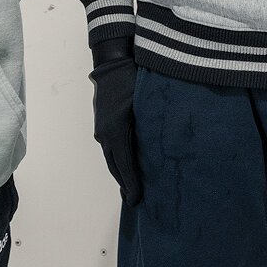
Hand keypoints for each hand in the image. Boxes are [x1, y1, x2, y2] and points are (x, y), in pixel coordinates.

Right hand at [89, 37, 141, 205]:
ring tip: (131, 187)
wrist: (113, 65)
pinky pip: (110, 149)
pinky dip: (118, 161)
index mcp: (116, 133)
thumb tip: (165, 148)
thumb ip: (153, 128)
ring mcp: (102, 130)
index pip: (125, 166)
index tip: (138, 200)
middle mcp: (105, 135)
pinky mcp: (103, 125)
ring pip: (112, 158)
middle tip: (135, 200)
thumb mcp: (147, 106)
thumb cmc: (134, 82)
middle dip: (125, 184)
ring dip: (121, 173)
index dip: (133, 185)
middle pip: (115, 167)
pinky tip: (126, 165)